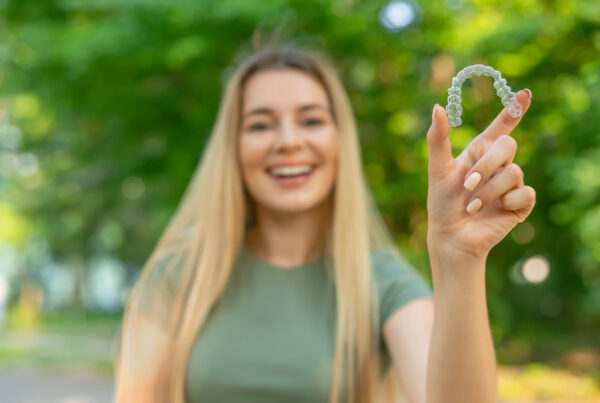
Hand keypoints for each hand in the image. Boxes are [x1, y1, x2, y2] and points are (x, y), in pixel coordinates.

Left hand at [426, 89, 535, 263]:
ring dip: (488, 191)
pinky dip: (505, 201)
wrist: (450, 236)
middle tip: (467, 185)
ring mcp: (511, 184)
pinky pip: (524, 192)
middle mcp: (498, 165)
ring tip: (470, 207)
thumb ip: (438, 139)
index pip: (501, 127)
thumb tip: (437, 107)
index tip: (525, 94)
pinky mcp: (521, 203)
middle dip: (486, 166)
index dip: (514, 109)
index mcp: (480, 152)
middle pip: (508, 146)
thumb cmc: (442, 204)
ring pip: (513, 172)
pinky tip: (495, 211)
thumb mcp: (437, 169)